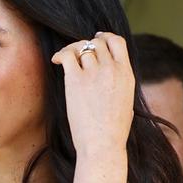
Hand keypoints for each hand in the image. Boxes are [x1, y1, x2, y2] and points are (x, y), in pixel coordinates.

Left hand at [51, 32, 134, 157]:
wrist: (103, 144)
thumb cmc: (114, 130)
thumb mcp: (127, 100)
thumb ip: (120, 81)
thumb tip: (111, 73)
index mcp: (127, 73)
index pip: (117, 41)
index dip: (105, 37)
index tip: (97, 39)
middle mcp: (111, 69)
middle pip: (97, 43)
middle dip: (87, 45)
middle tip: (79, 52)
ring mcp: (94, 73)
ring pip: (82, 49)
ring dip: (74, 52)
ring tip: (67, 61)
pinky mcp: (76, 80)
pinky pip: (66, 55)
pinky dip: (60, 54)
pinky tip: (55, 60)